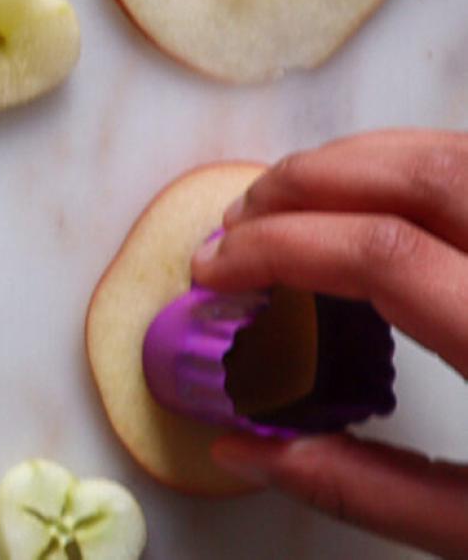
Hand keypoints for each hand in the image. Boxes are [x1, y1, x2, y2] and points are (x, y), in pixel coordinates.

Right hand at [191, 129, 467, 559]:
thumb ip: (364, 487)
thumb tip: (246, 446)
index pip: (381, 254)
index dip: (278, 249)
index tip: (219, 271)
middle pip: (424, 173)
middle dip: (310, 179)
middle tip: (243, 218)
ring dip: (367, 161)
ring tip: (303, 202)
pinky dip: (430, 172)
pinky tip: (392, 205)